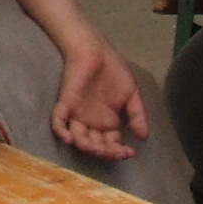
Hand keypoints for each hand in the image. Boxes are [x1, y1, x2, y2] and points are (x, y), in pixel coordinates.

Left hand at [48, 37, 150, 162]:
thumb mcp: (131, 94)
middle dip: (106, 153)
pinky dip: (61, 132)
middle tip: (117, 152)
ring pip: (79, 139)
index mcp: (106, 123)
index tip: (130, 153)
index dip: (119, 152)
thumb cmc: (113, 71)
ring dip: (88, 147)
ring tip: (100, 149)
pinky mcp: (65, 104)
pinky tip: (70, 138)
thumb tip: (144, 136)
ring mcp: (77, 115)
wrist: (97, 50)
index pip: (111, 145)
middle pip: (96, 146)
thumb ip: (137, 114)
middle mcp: (91, 123)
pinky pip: (58, 122)